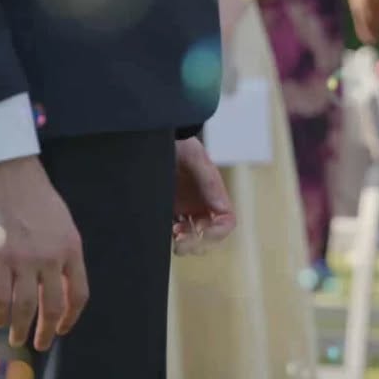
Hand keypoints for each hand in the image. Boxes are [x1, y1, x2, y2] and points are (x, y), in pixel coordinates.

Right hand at [0, 157, 87, 349]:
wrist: (10, 173)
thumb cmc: (36, 196)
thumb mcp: (62, 224)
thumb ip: (61, 252)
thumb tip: (54, 280)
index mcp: (72, 250)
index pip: (78, 293)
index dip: (71, 316)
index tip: (64, 328)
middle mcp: (52, 258)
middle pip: (53, 306)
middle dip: (47, 330)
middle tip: (41, 344)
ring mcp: (25, 260)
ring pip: (25, 306)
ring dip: (21, 327)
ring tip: (17, 339)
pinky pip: (0, 295)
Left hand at [171, 138, 235, 254]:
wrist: (153, 136)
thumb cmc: (178, 145)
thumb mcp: (194, 158)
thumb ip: (209, 181)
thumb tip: (222, 209)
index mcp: (214, 195)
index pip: (225, 222)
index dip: (217, 233)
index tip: (201, 234)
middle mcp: (201, 204)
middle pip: (208, 235)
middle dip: (197, 242)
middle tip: (180, 242)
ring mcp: (184, 208)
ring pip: (190, 236)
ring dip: (183, 242)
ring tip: (171, 236)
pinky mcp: (167, 208)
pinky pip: (171, 230)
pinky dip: (168, 236)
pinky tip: (161, 232)